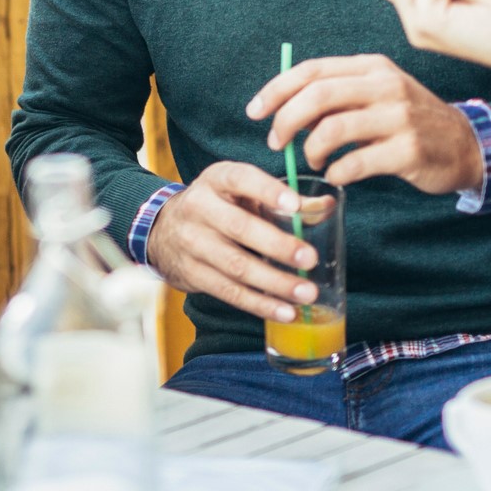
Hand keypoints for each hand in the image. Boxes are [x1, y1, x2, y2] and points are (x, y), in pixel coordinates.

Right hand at [145, 162, 324, 322]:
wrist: (164, 230)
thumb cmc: (218, 207)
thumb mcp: (241, 192)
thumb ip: (282, 199)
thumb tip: (326, 205)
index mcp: (216, 180)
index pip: (241, 179)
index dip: (268, 191)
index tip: (295, 205)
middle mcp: (200, 208)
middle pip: (239, 228)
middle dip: (277, 245)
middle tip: (310, 258)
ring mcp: (192, 243)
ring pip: (236, 265)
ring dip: (274, 283)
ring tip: (306, 292)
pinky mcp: (192, 273)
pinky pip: (229, 292)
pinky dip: (260, 304)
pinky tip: (285, 311)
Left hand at [250, 54, 483, 194]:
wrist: (466, 145)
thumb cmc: (409, 121)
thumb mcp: (377, 95)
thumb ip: (337, 97)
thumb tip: (284, 109)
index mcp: (371, 67)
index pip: (312, 71)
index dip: (276, 90)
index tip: (255, 112)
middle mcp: (385, 86)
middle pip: (317, 96)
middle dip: (286, 120)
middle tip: (276, 142)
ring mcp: (399, 118)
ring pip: (333, 129)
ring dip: (310, 150)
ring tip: (311, 161)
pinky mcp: (408, 151)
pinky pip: (356, 162)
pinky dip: (337, 172)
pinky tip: (337, 176)